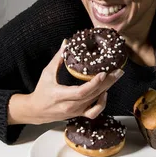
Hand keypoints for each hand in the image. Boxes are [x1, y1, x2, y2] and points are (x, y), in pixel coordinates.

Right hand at [8, 40, 123, 124]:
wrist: (36, 111)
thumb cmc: (41, 91)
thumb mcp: (47, 73)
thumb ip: (57, 58)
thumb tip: (66, 43)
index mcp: (60, 96)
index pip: (81, 92)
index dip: (94, 83)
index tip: (103, 73)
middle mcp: (70, 106)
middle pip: (93, 95)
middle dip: (107, 83)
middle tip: (118, 71)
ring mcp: (76, 111)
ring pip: (95, 102)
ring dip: (107, 89)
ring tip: (115, 77)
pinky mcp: (79, 114)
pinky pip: (94, 112)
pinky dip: (102, 104)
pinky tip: (104, 93)